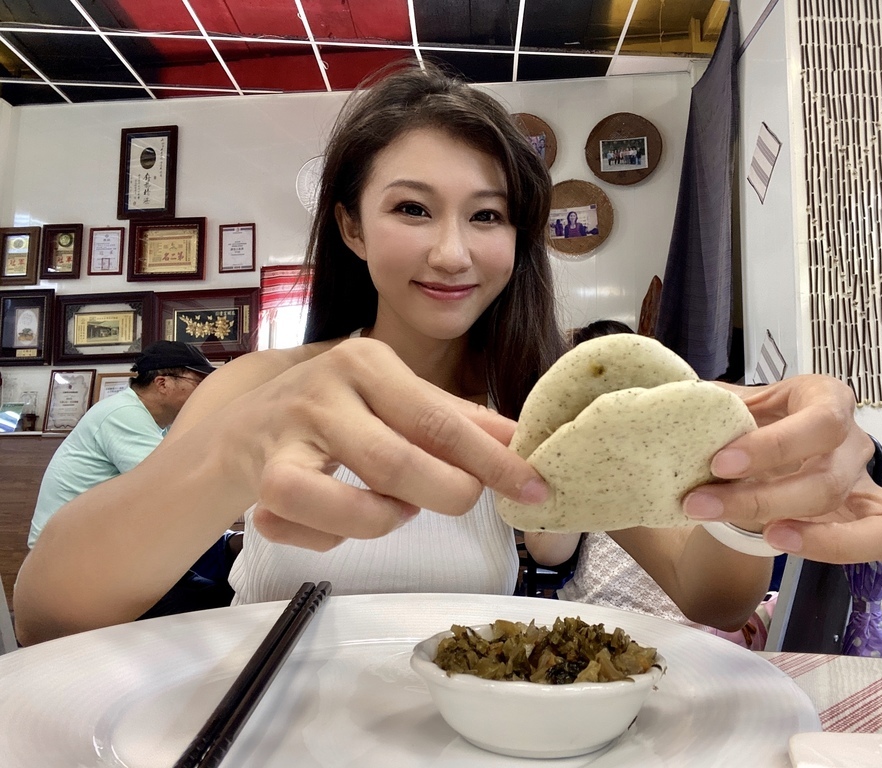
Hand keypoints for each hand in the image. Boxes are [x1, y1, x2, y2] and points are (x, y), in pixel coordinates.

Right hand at [221, 337, 548, 549]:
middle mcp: (326, 390)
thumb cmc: (330, 415)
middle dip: (447, 493)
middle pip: (403, 460)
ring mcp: (289, 436)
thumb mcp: (390, 401)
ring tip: (395, 506)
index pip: (443, 418)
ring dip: (389, 518)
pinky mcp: (262, 482)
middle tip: (461, 500)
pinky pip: (317, 529)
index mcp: (369, 362)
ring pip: (360, 502)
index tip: (535, 488)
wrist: (232, 432)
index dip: (494, 460)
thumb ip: (453, 419)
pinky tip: (340, 521)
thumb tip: (518, 440)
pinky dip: (338, 537)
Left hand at [681, 375, 881, 570]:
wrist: (747, 450)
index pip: (820, 421)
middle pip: (829, 479)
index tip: (718, 464)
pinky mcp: (875, 521)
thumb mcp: (725, 405)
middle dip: (762, 500)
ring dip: (824, 540)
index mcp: (823, 399)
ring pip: (880, 520)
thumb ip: (709, 408)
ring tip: (769, 540)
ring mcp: (869, 484)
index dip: (773, 447)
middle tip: (703, 507)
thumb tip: (680, 410)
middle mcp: (852, 440)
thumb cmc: (740, 424)